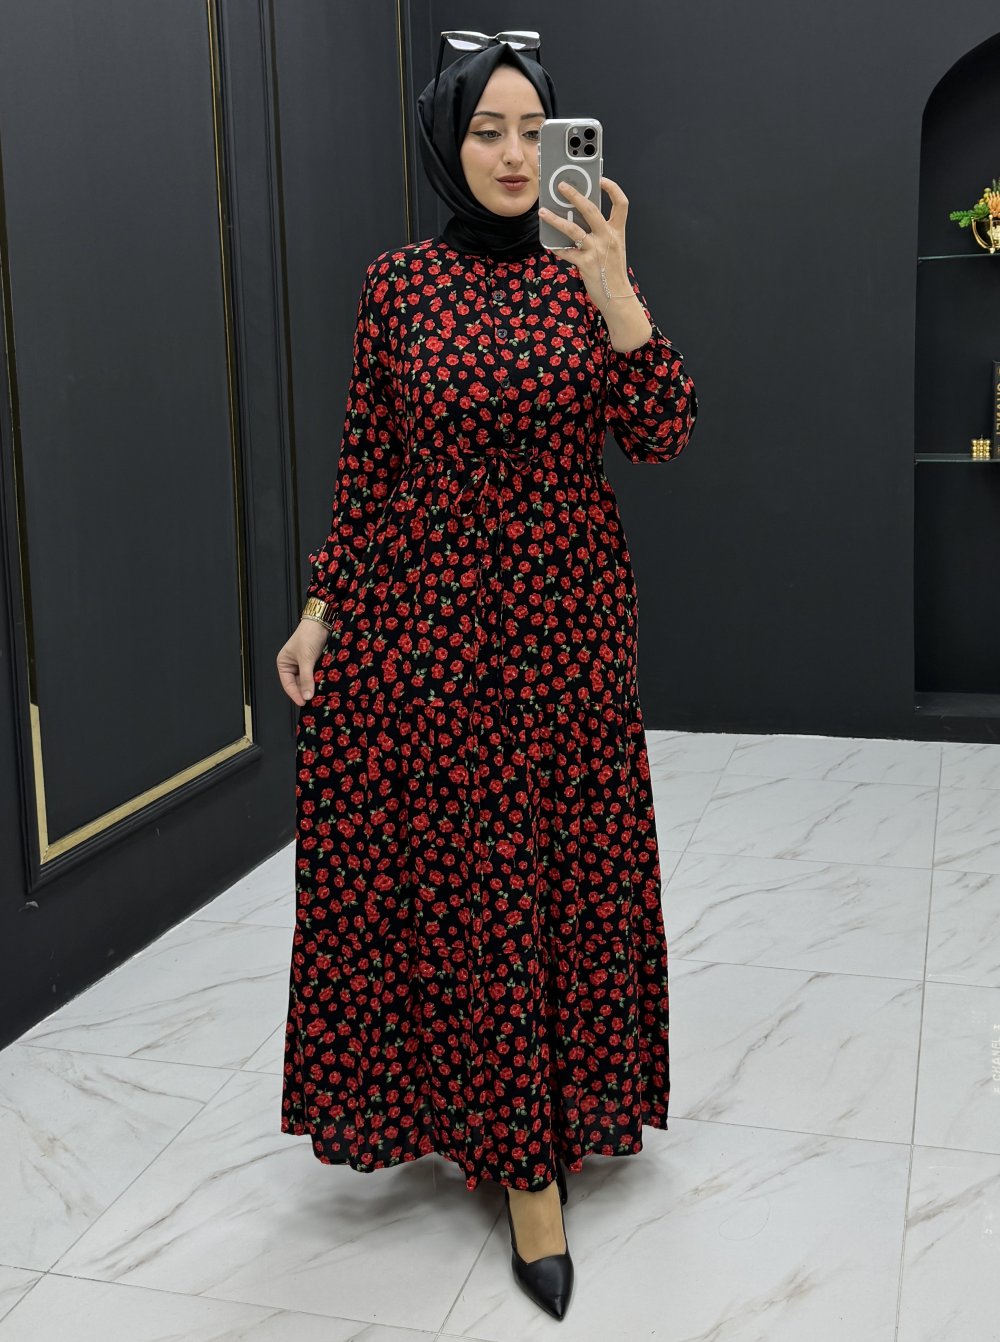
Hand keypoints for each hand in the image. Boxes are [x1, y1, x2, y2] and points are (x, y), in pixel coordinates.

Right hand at [276, 619, 330, 705]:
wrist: (322, 622)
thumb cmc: (308, 636)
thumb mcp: (306, 659)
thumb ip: (307, 678)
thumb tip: (307, 696)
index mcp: (284, 664)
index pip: (288, 684)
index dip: (295, 695)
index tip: (304, 703)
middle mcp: (292, 666)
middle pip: (298, 684)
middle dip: (305, 692)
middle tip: (314, 702)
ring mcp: (303, 665)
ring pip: (307, 681)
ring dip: (313, 687)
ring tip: (319, 697)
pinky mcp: (314, 663)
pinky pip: (315, 676)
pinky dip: (318, 681)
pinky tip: (323, 688)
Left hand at [538, 175, 632, 312]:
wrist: (617, 297)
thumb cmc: (612, 271)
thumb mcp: (612, 248)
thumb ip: (600, 233)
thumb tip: (578, 218)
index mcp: (617, 232)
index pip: (621, 203)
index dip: (613, 188)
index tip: (601, 179)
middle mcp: (608, 238)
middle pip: (591, 210)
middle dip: (575, 195)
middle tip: (561, 185)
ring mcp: (597, 250)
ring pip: (573, 229)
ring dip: (555, 219)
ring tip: (543, 212)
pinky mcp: (586, 264)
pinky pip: (566, 252)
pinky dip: (556, 248)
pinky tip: (549, 245)